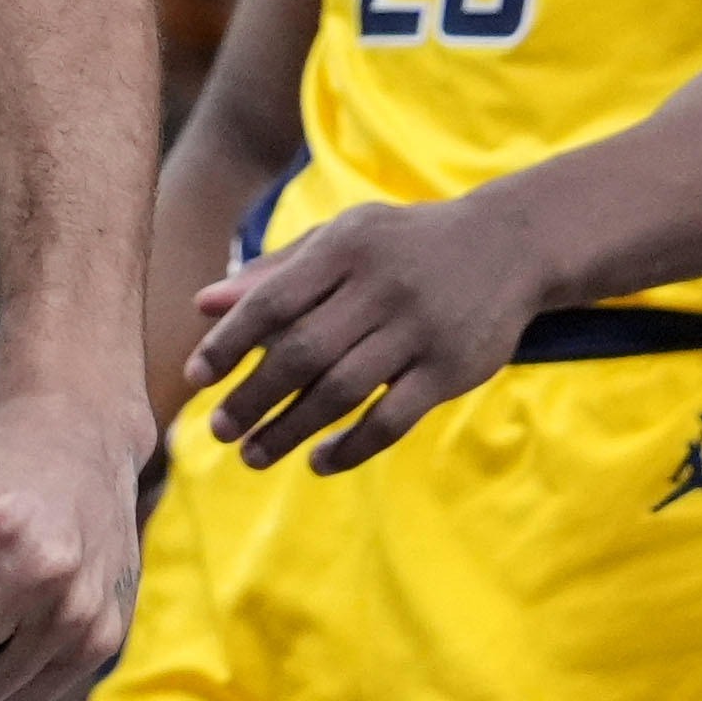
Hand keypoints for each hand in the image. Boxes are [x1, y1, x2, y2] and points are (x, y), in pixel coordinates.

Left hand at [188, 192, 537, 474]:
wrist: (507, 246)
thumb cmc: (401, 245)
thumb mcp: (340, 239)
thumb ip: (275, 272)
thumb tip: (203, 303)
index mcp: (344, 247)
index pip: (273, 300)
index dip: (229, 342)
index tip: (195, 377)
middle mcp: (379, 287)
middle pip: (302, 352)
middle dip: (252, 396)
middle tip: (219, 430)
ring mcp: (418, 330)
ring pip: (342, 391)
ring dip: (291, 429)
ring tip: (253, 455)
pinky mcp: (451, 369)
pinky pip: (392, 419)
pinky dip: (352, 446)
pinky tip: (319, 461)